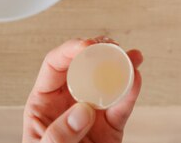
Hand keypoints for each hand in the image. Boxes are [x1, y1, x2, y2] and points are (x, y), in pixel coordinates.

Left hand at [23, 37, 142, 142]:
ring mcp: (92, 113)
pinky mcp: (111, 126)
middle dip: (100, 52)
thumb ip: (59, 134)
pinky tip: (136, 79)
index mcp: (44, 104)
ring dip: (122, 66)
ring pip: (108, 82)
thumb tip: (83, 110)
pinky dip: (131, 92)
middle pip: (85, 67)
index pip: (55, 66)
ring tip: (133, 57)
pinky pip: (122, 106)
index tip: (87, 47)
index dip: (70, 51)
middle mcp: (69, 103)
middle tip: (112, 47)